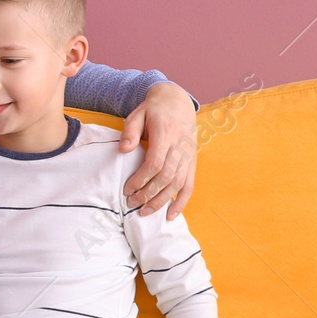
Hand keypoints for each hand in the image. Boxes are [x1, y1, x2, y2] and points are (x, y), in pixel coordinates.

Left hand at [120, 82, 196, 219]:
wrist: (177, 102)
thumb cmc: (153, 110)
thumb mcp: (137, 114)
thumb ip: (130, 131)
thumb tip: (123, 150)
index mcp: (166, 133)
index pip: (155, 163)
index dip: (141, 179)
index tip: (127, 189)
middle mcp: (180, 146)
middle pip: (167, 177)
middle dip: (148, 194)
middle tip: (131, 203)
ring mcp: (189, 155)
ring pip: (179, 184)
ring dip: (162, 201)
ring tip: (145, 212)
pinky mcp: (193, 161)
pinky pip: (190, 185)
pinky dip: (182, 202)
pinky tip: (171, 215)